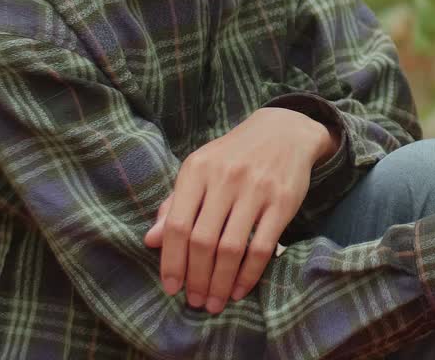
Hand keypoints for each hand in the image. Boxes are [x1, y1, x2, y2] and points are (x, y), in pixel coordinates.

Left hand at [143, 107, 330, 313]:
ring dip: (220, 283)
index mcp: (197, 170)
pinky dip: (249, 274)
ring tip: (215, 302)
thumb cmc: (233, 157)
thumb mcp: (200, 171)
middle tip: (195, 301)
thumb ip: (175, 205)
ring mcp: (256, 190)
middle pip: (202, 241)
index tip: (171, 287)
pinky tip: (239, 289)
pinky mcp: (282, 201)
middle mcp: (225, 178)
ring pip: (231, 248)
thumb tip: (151, 241)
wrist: (284, 131)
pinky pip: (262, 247)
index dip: (171, 261)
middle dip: (196, 279)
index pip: (177, 225)